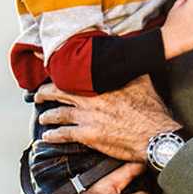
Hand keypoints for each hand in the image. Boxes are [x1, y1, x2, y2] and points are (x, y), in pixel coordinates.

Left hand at [35, 76, 180, 161]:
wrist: (155, 135)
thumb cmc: (151, 110)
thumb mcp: (142, 81)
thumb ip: (130, 70)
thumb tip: (128, 57)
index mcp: (101, 83)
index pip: (73, 74)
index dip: (59, 73)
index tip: (51, 71)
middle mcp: (91, 98)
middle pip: (59, 92)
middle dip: (45, 93)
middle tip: (38, 95)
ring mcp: (88, 117)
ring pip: (58, 114)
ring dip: (47, 116)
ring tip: (42, 117)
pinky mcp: (88, 135)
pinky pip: (64, 134)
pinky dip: (53, 135)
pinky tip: (47, 137)